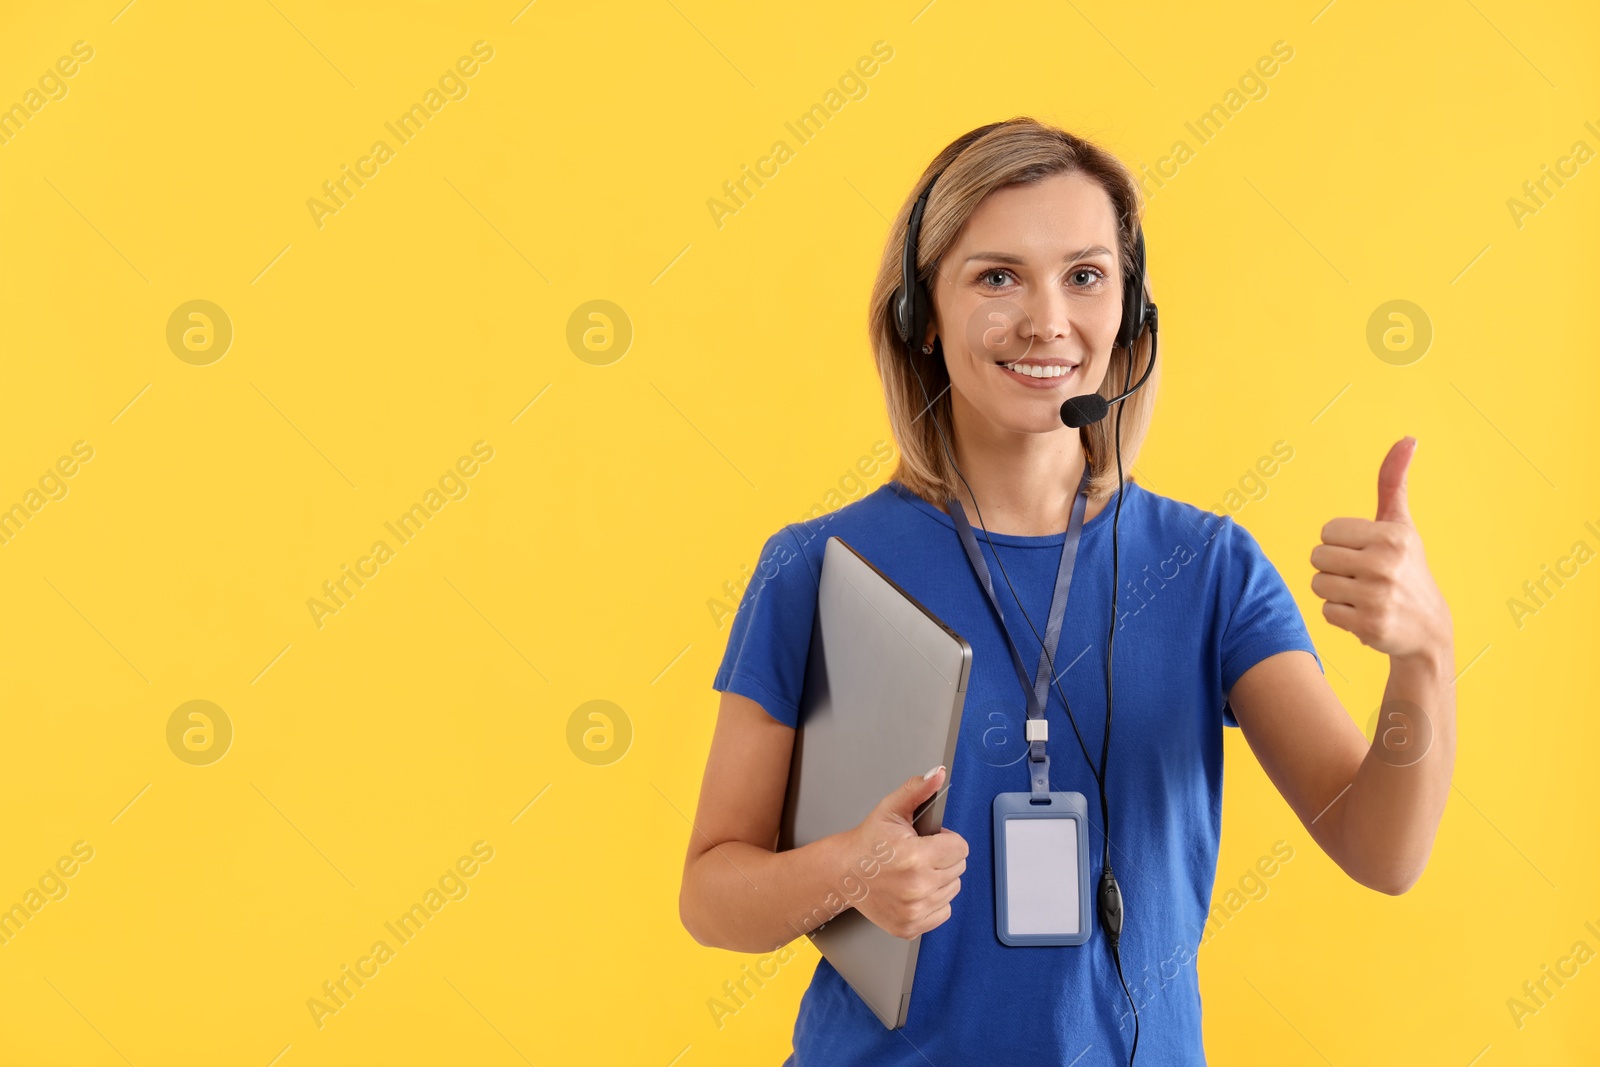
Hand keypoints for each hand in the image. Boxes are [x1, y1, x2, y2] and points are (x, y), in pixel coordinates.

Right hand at [847, 766, 966, 939]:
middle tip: (918, 854)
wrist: (844, 873)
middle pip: (959, 868)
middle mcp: (917, 887)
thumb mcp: (891, 810)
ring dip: (939, 879)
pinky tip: (915, 890)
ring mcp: (914, 910)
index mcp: (915, 857)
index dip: (946, 839)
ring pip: (953, 890)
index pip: (961, 848)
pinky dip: (934, 901)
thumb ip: (917, 790)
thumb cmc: (868, 843)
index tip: (930, 840)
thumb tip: (937, 774)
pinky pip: (944, 912)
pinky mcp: (910, 926)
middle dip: (943, 858)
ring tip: (915, 871)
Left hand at [1310, 436, 1451, 661]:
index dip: (1340, 543)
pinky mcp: (1369, 625)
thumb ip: (1393, 482)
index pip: (1327, 531)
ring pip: (1318, 585)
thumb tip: (1408, 438)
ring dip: (1334, 592)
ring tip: (1362, 595)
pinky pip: (1326, 612)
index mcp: (1392, 536)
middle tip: (1362, 576)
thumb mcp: (1401, 525)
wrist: (1428, 629)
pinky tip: (1364, 614)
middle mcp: (1386, 564)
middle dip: (1333, 567)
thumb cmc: (1407, 568)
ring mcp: (1378, 596)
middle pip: (1317, 557)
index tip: (1364, 552)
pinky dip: (1340, 616)